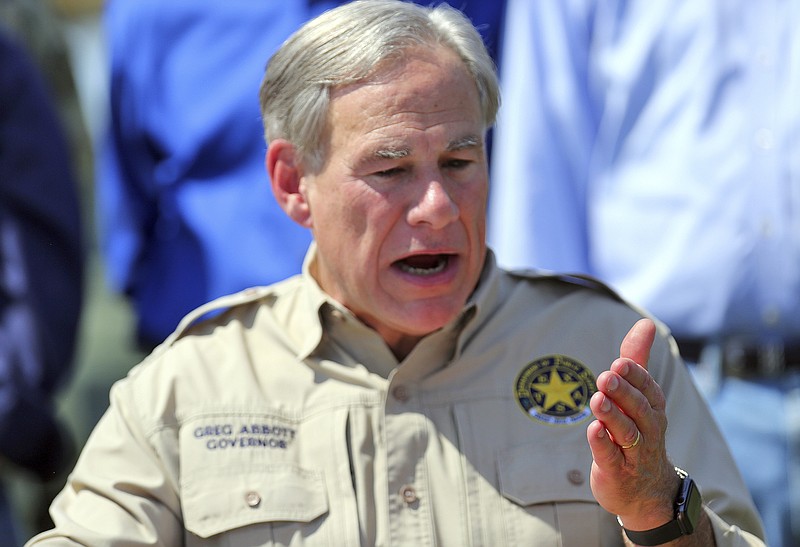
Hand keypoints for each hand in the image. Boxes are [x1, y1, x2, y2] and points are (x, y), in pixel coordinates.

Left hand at [586, 318, 679, 529]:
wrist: (646, 492)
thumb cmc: (638, 433)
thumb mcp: (639, 396)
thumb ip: (637, 360)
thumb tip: (645, 322)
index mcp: (653, 409)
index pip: (648, 389)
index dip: (635, 376)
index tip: (619, 362)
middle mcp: (648, 430)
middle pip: (638, 409)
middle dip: (623, 392)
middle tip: (606, 376)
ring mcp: (634, 453)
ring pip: (626, 432)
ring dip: (612, 415)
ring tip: (597, 399)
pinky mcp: (617, 472)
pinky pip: (611, 457)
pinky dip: (602, 444)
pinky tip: (593, 430)